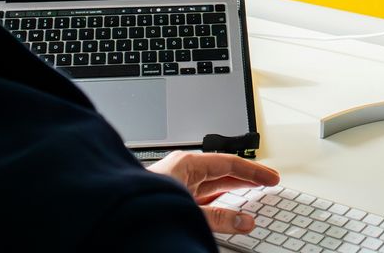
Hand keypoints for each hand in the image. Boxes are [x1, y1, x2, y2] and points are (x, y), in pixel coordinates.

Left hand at [148, 151, 280, 233]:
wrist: (112, 209)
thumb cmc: (140, 200)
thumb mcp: (187, 209)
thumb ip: (218, 217)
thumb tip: (245, 220)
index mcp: (187, 163)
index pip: (229, 163)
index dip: (253, 171)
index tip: (271, 177)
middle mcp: (183, 170)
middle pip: (223, 172)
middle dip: (247, 177)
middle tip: (269, 182)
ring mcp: (178, 184)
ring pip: (214, 185)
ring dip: (234, 190)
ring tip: (254, 193)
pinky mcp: (174, 198)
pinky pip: (204, 197)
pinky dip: (220, 201)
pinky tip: (228, 208)